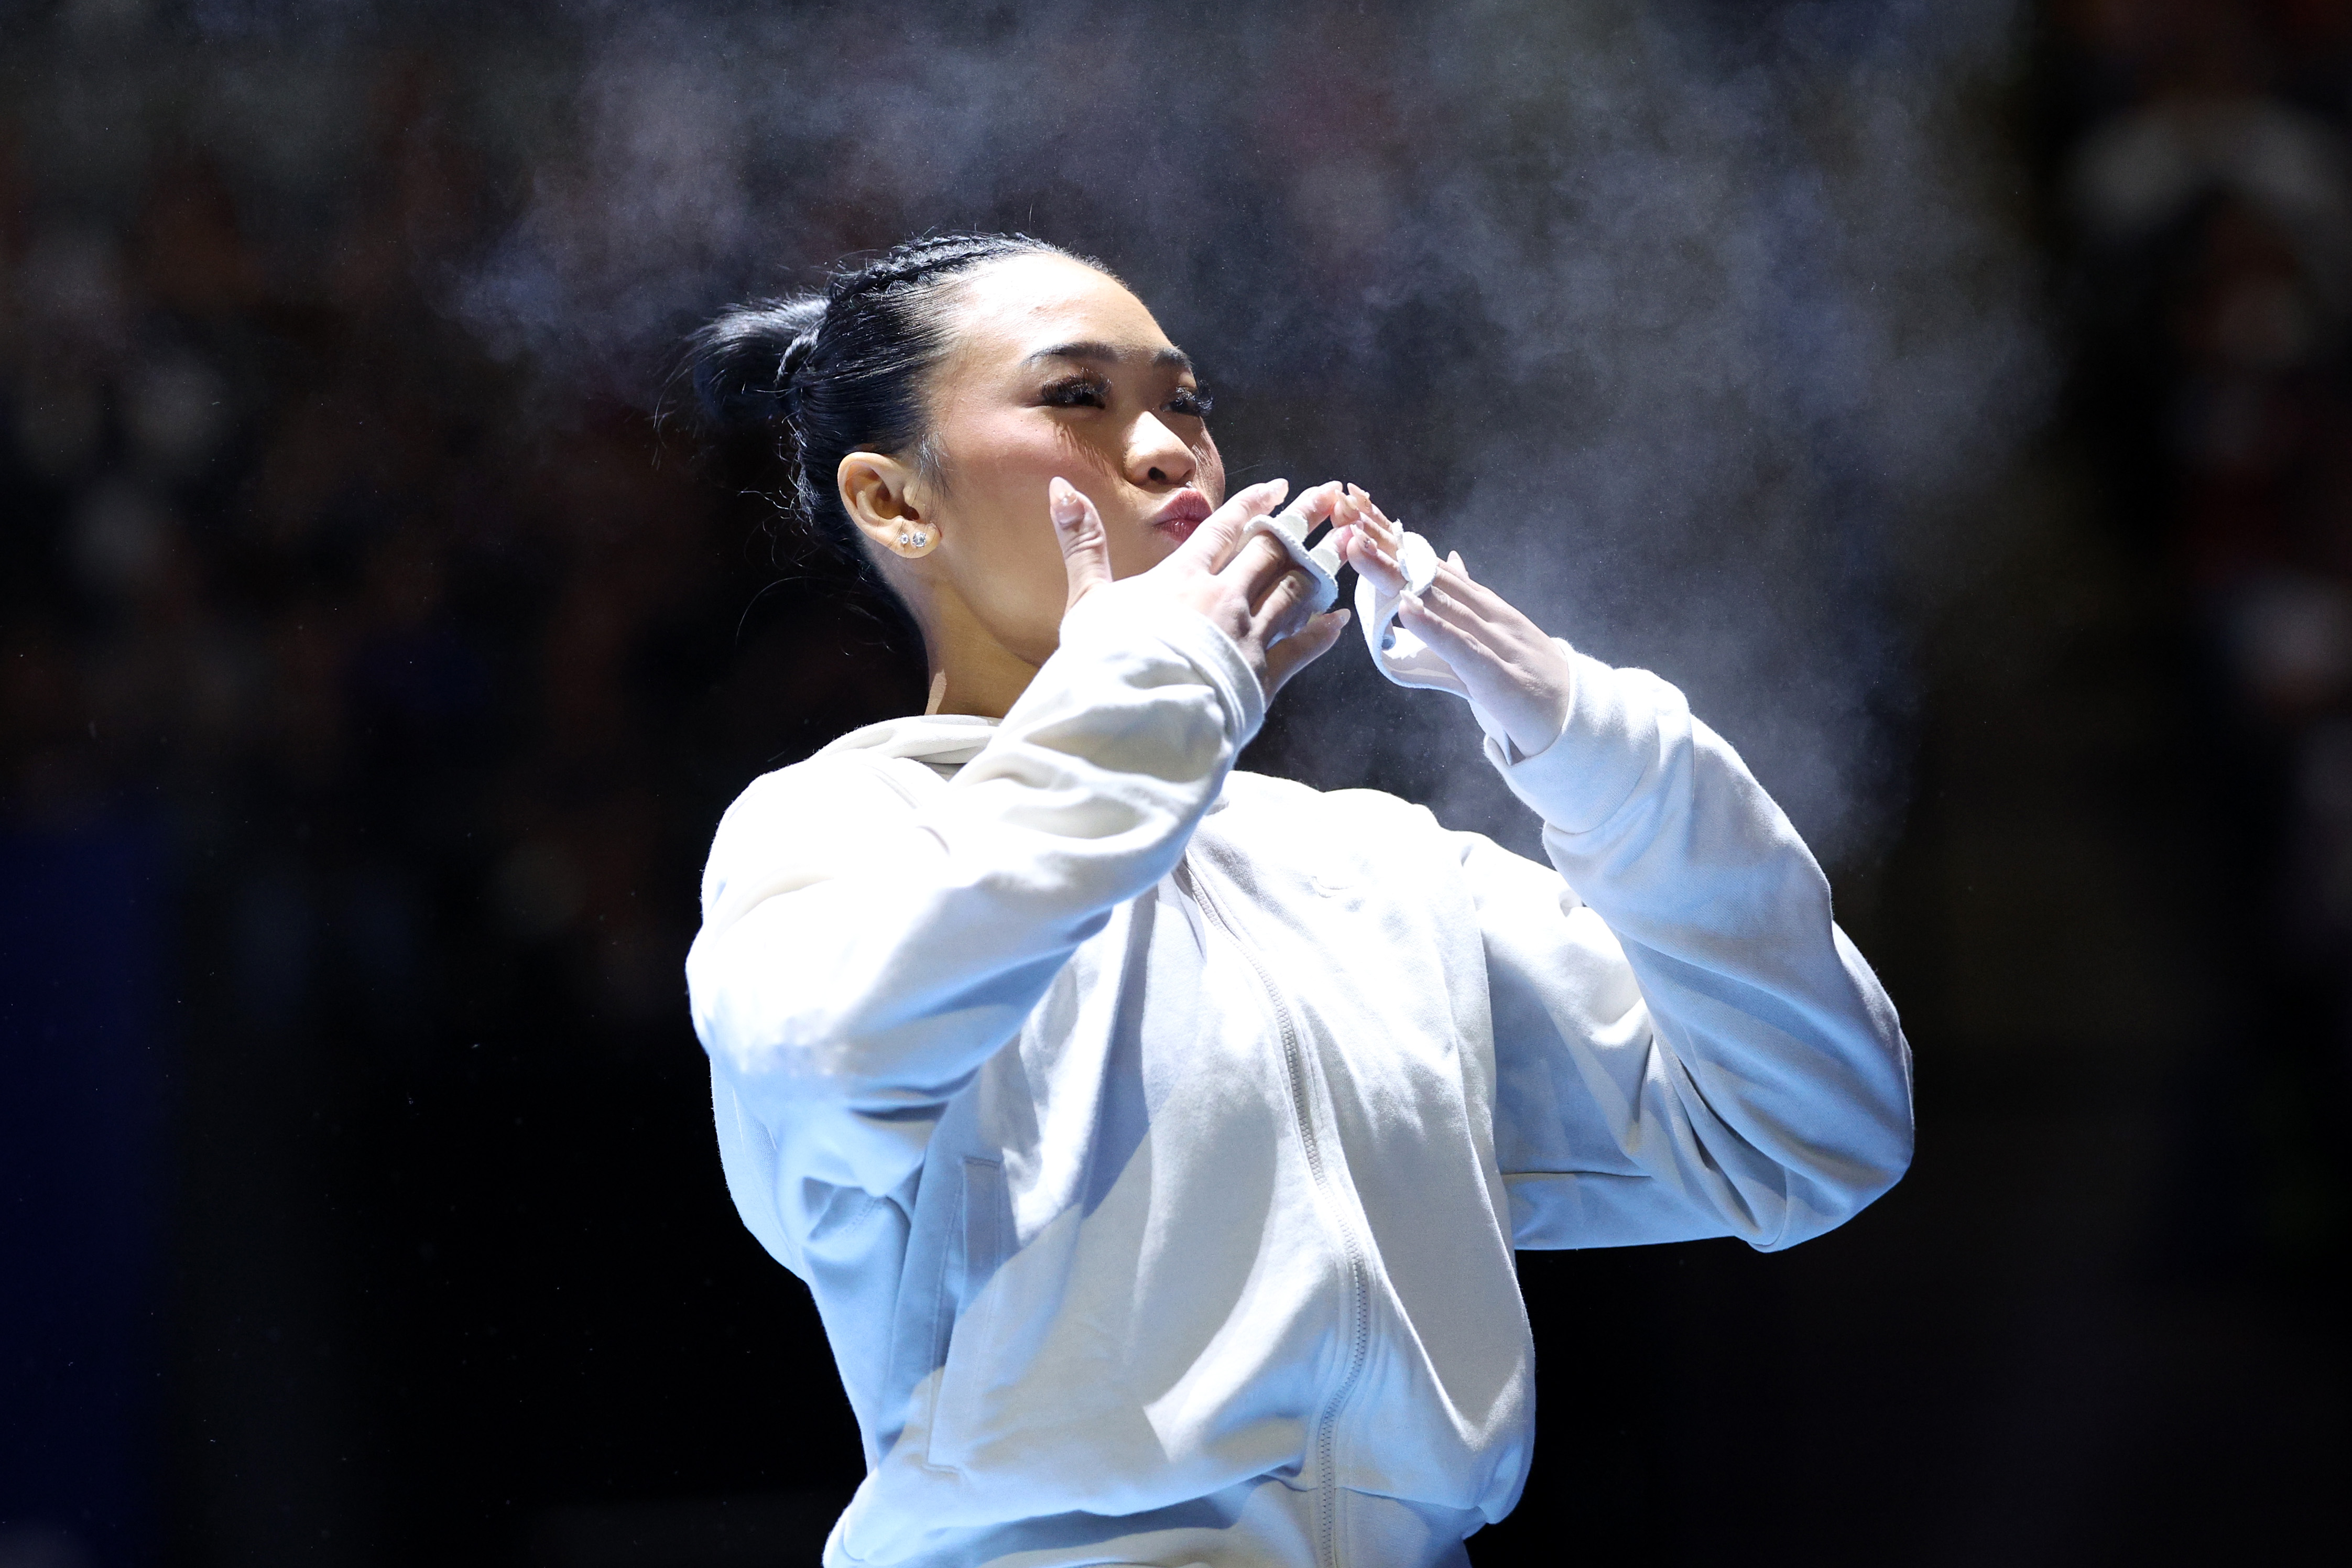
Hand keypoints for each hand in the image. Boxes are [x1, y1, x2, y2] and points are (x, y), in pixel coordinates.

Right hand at [1052, 476, 1352, 701]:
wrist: (1132, 717)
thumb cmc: (1104, 660)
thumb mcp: (1085, 598)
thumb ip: (1082, 543)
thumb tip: (1061, 488)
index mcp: (1183, 577)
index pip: (1225, 529)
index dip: (1253, 505)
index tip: (1281, 487)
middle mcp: (1223, 599)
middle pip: (1272, 549)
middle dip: (1303, 520)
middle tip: (1332, 497)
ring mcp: (1247, 636)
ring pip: (1296, 590)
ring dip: (1323, 565)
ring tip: (1344, 544)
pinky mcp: (1262, 676)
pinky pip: (1301, 648)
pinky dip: (1323, 633)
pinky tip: (1341, 621)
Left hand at [1331, 486, 1573, 756]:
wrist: (1576, 717)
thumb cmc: (1528, 677)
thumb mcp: (1496, 630)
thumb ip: (1469, 598)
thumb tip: (1450, 560)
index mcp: (1482, 605)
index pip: (1429, 564)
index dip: (1392, 537)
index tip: (1358, 509)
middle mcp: (1487, 614)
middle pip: (1428, 574)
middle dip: (1386, 544)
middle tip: (1348, 513)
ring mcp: (1495, 641)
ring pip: (1439, 602)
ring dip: (1397, 576)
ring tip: (1361, 551)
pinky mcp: (1498, 675)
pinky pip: (1462, 647)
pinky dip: (1434, 628)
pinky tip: (1406, 609)